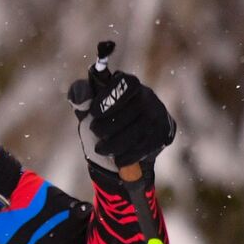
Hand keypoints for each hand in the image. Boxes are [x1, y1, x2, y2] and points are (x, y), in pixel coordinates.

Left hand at [68, 53, 175, 170]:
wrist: (132, 136)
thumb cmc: (106, 115)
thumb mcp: (91, 104)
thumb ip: (81, 96)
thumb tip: (81, 98)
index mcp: (131, 84)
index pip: (126, 84)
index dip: (109, 97)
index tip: (93, 112)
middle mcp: (148, 98)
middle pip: (130, 111)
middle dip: (106, 126)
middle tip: (94, 131)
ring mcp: (157, 117)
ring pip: (136, 132)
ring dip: (114, 145)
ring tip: (100, 149)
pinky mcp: (162, 135)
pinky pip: (144, 147)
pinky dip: (127, 156)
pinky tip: (117, 160)